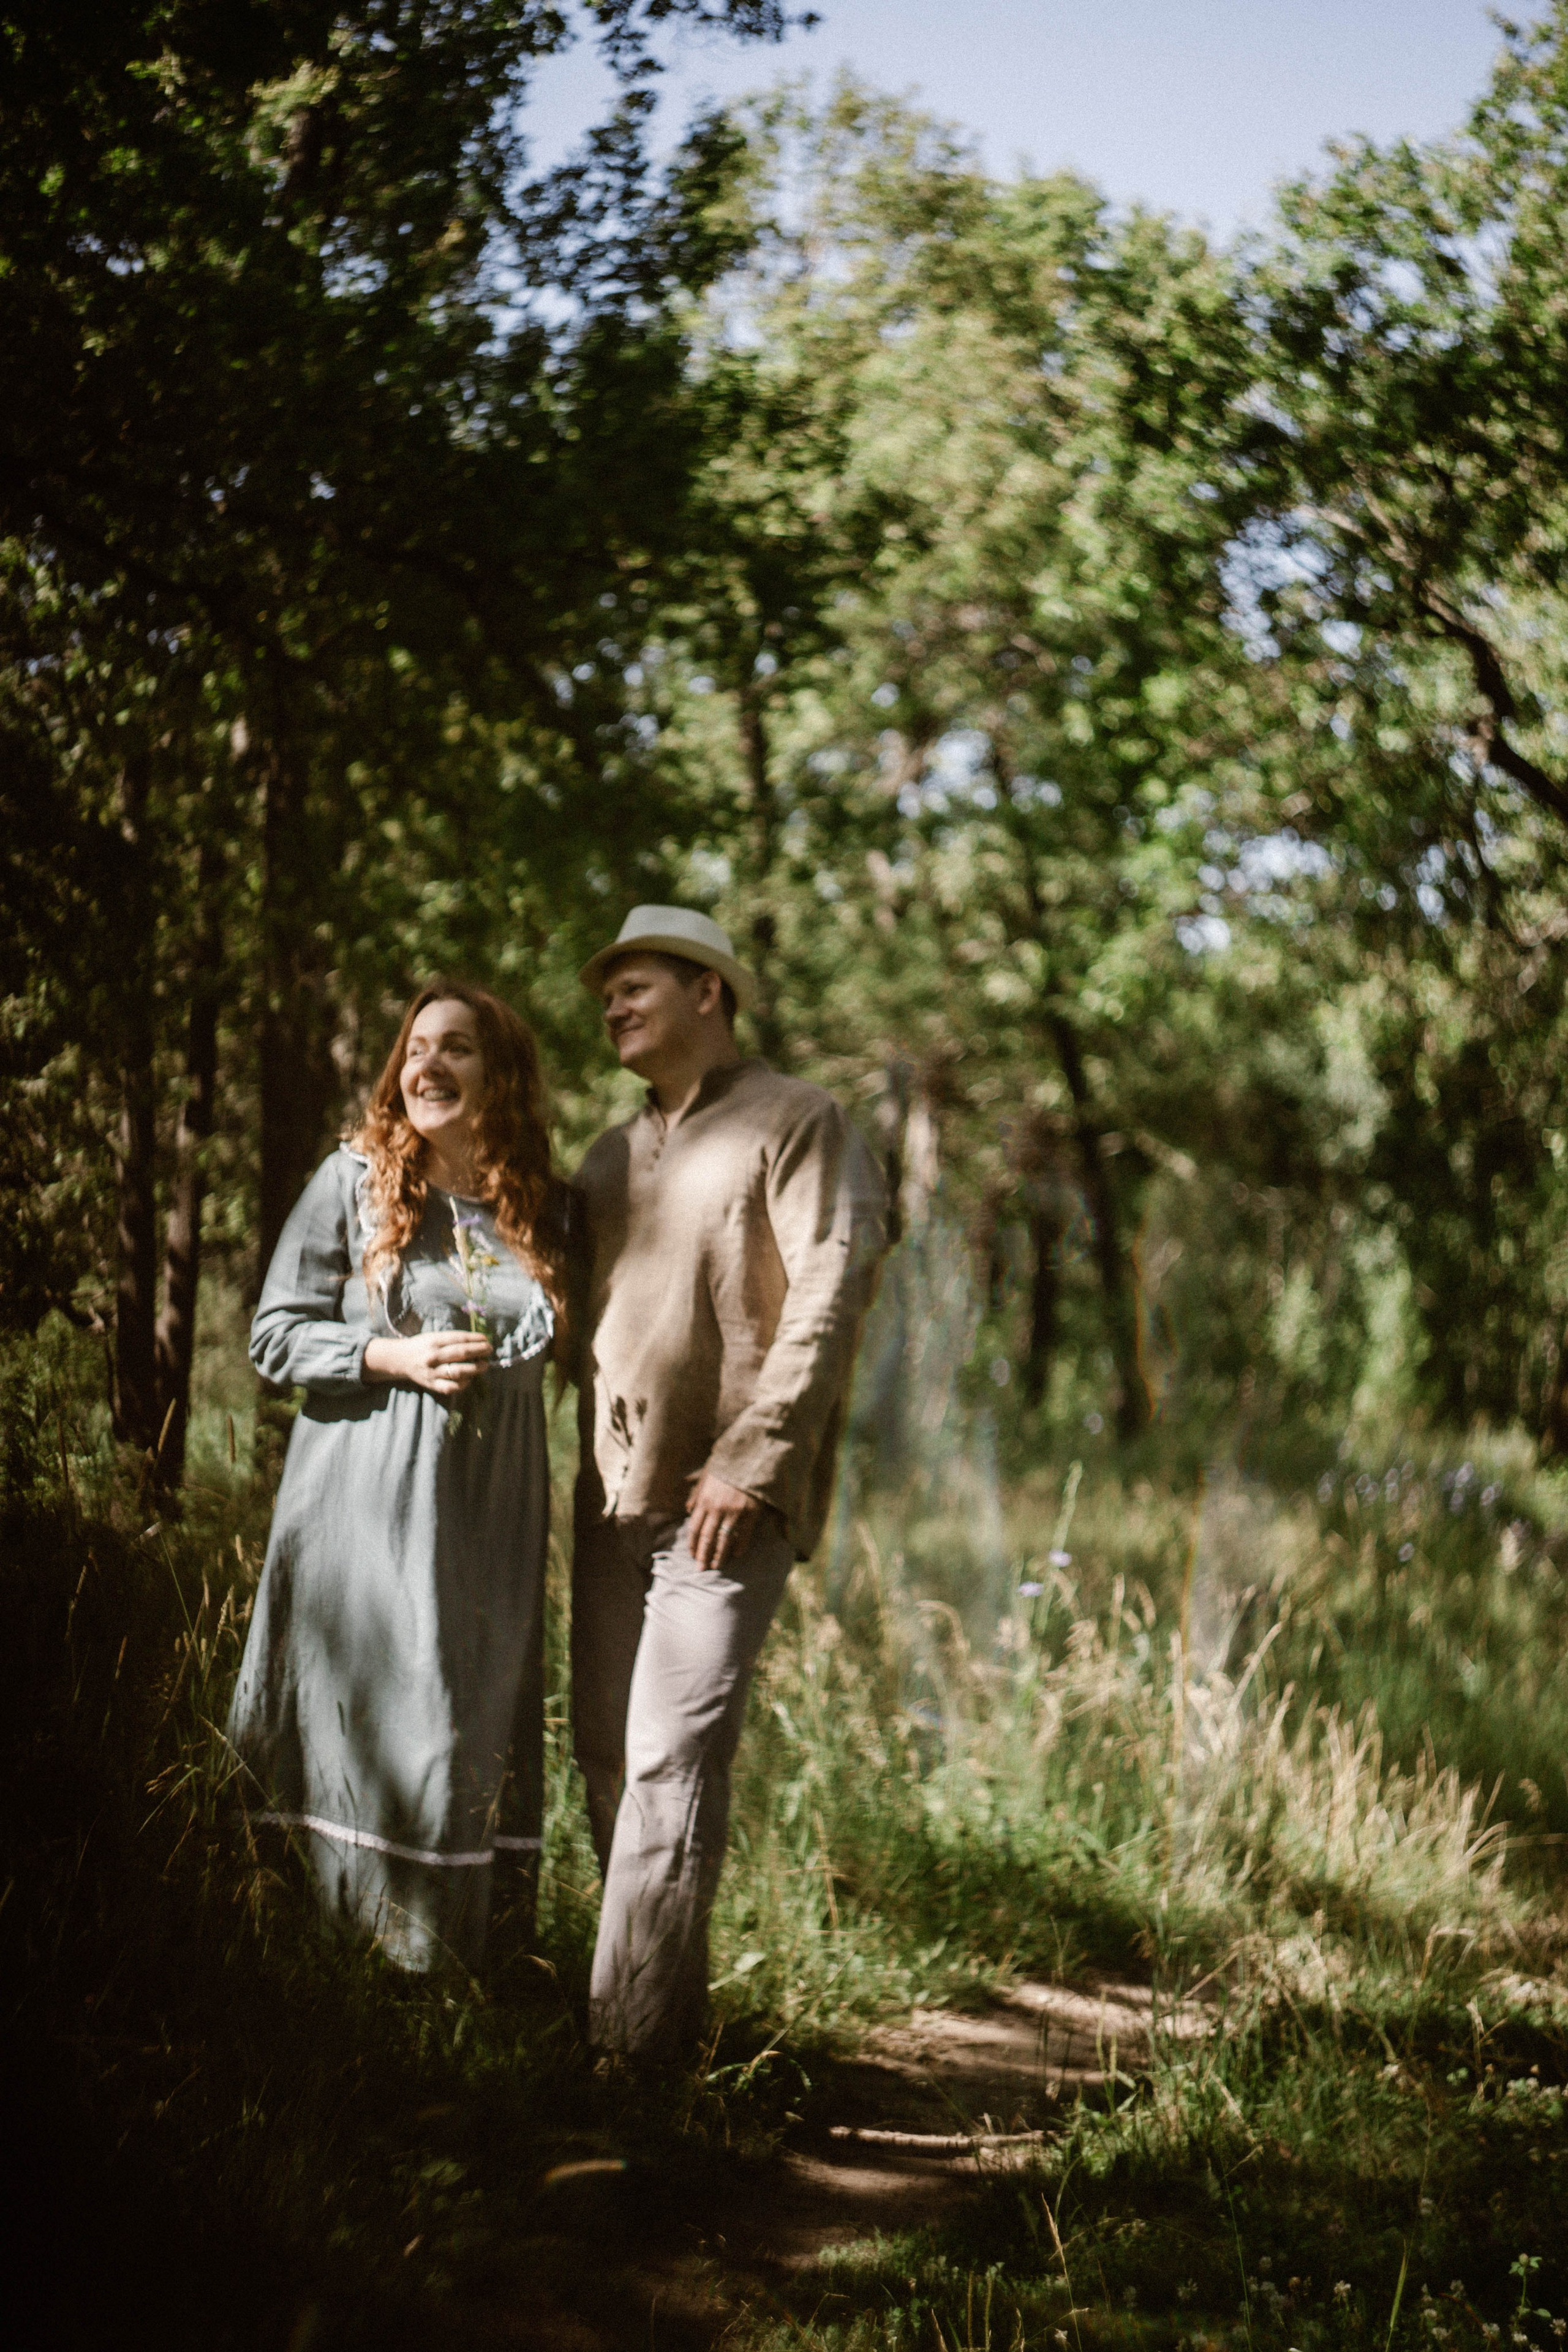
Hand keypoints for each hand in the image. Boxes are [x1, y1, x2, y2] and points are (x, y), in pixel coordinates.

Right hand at [363, 1331, 493, 1396]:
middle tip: (489, 1350)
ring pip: (458, 1371)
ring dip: (474, 1368)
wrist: (401, 1359)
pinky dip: (463, 1384)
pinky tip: (469, 1379)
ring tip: (484, 1365)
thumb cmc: (423, 1346)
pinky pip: (451, 1387)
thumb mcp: (434, 1337)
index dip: (474, 1339)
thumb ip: (453, 1339)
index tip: (486, 1339)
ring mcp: (432, 1372)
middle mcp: (433, 1356)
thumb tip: (478, 1341)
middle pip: (460, 1353)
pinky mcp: (432, 1385)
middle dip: (478, 1351)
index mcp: (433, 1341)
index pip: (458, 1339)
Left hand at [685, 1470, 760, 1571]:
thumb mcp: (707, 1475)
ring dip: (719, 1555)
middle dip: (702, 1555)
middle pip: (706, 1537)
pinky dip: (740, 1545)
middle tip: (701, 1569)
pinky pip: (744, 1534)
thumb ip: (696, 1493)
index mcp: (704, 1499)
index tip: (691, 1555)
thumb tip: (687, 1510)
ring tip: (716, 1566)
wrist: (751, 1456)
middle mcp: (717, 1507)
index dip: (692, 1544)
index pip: (694, 1528)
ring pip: (723, 1539)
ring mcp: (734, 1510)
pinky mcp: (750, 1511)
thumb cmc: (728, 1465)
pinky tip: (737, 1554)